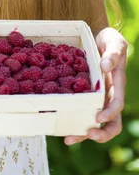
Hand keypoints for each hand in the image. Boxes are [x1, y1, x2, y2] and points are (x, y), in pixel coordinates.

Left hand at [64, 27, 126, 145]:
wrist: (96, 35)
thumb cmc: (108, 40)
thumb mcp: (114, 42)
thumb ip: (113, 54)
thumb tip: (105, 66)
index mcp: (117, 85)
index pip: (116, 104)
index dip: (109, 113)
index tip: (98, 118)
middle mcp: (107, 95)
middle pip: (109, 122)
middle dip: (100, 133)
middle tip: (86, 135)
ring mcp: (94, 96)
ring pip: (91, 120)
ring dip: (81, 132)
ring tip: (67, 138)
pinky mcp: (81, 93)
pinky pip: (76, 108)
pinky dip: (68, 117)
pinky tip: (57, 122)